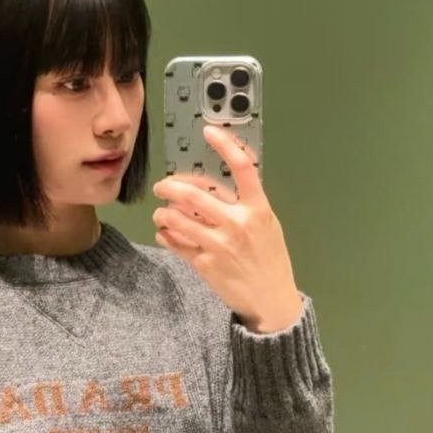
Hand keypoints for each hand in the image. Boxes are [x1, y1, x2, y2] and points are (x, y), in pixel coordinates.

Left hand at [152, 124, 302, 333]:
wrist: (271, 300)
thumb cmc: (270, 260)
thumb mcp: (267, 225)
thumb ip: (244, 205)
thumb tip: (211, 187)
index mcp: (258, 209)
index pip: (242, 168)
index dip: (225, 145)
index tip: (209, 132)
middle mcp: (238, 224)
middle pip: (193, 194)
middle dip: (169, 186)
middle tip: (161, 187)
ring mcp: (219, 245)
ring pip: (177, 219)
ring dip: (162, 213)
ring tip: (161, 214)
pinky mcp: (205, 265)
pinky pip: (175, 244)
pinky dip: (166, 236)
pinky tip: (166, 235)